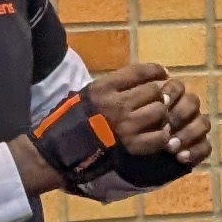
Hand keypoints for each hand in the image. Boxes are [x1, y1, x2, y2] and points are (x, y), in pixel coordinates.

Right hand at [11, 65, 211, 196]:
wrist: (59, 151)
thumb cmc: (72, 120)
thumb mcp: (87, 94)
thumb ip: (111, 86)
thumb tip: (140, 79)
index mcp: (104, 87)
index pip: (139, 72)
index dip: (156, 70)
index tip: (162, 73)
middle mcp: (117, 104)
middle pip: (154, 91)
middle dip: (158, 95)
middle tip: (156, 101)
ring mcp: (125, 126)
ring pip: (160, 111)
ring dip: (161, 115)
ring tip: (156, 119)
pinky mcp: (131, 146)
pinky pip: (159, 136)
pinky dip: (162, 135)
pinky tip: (157, 135)